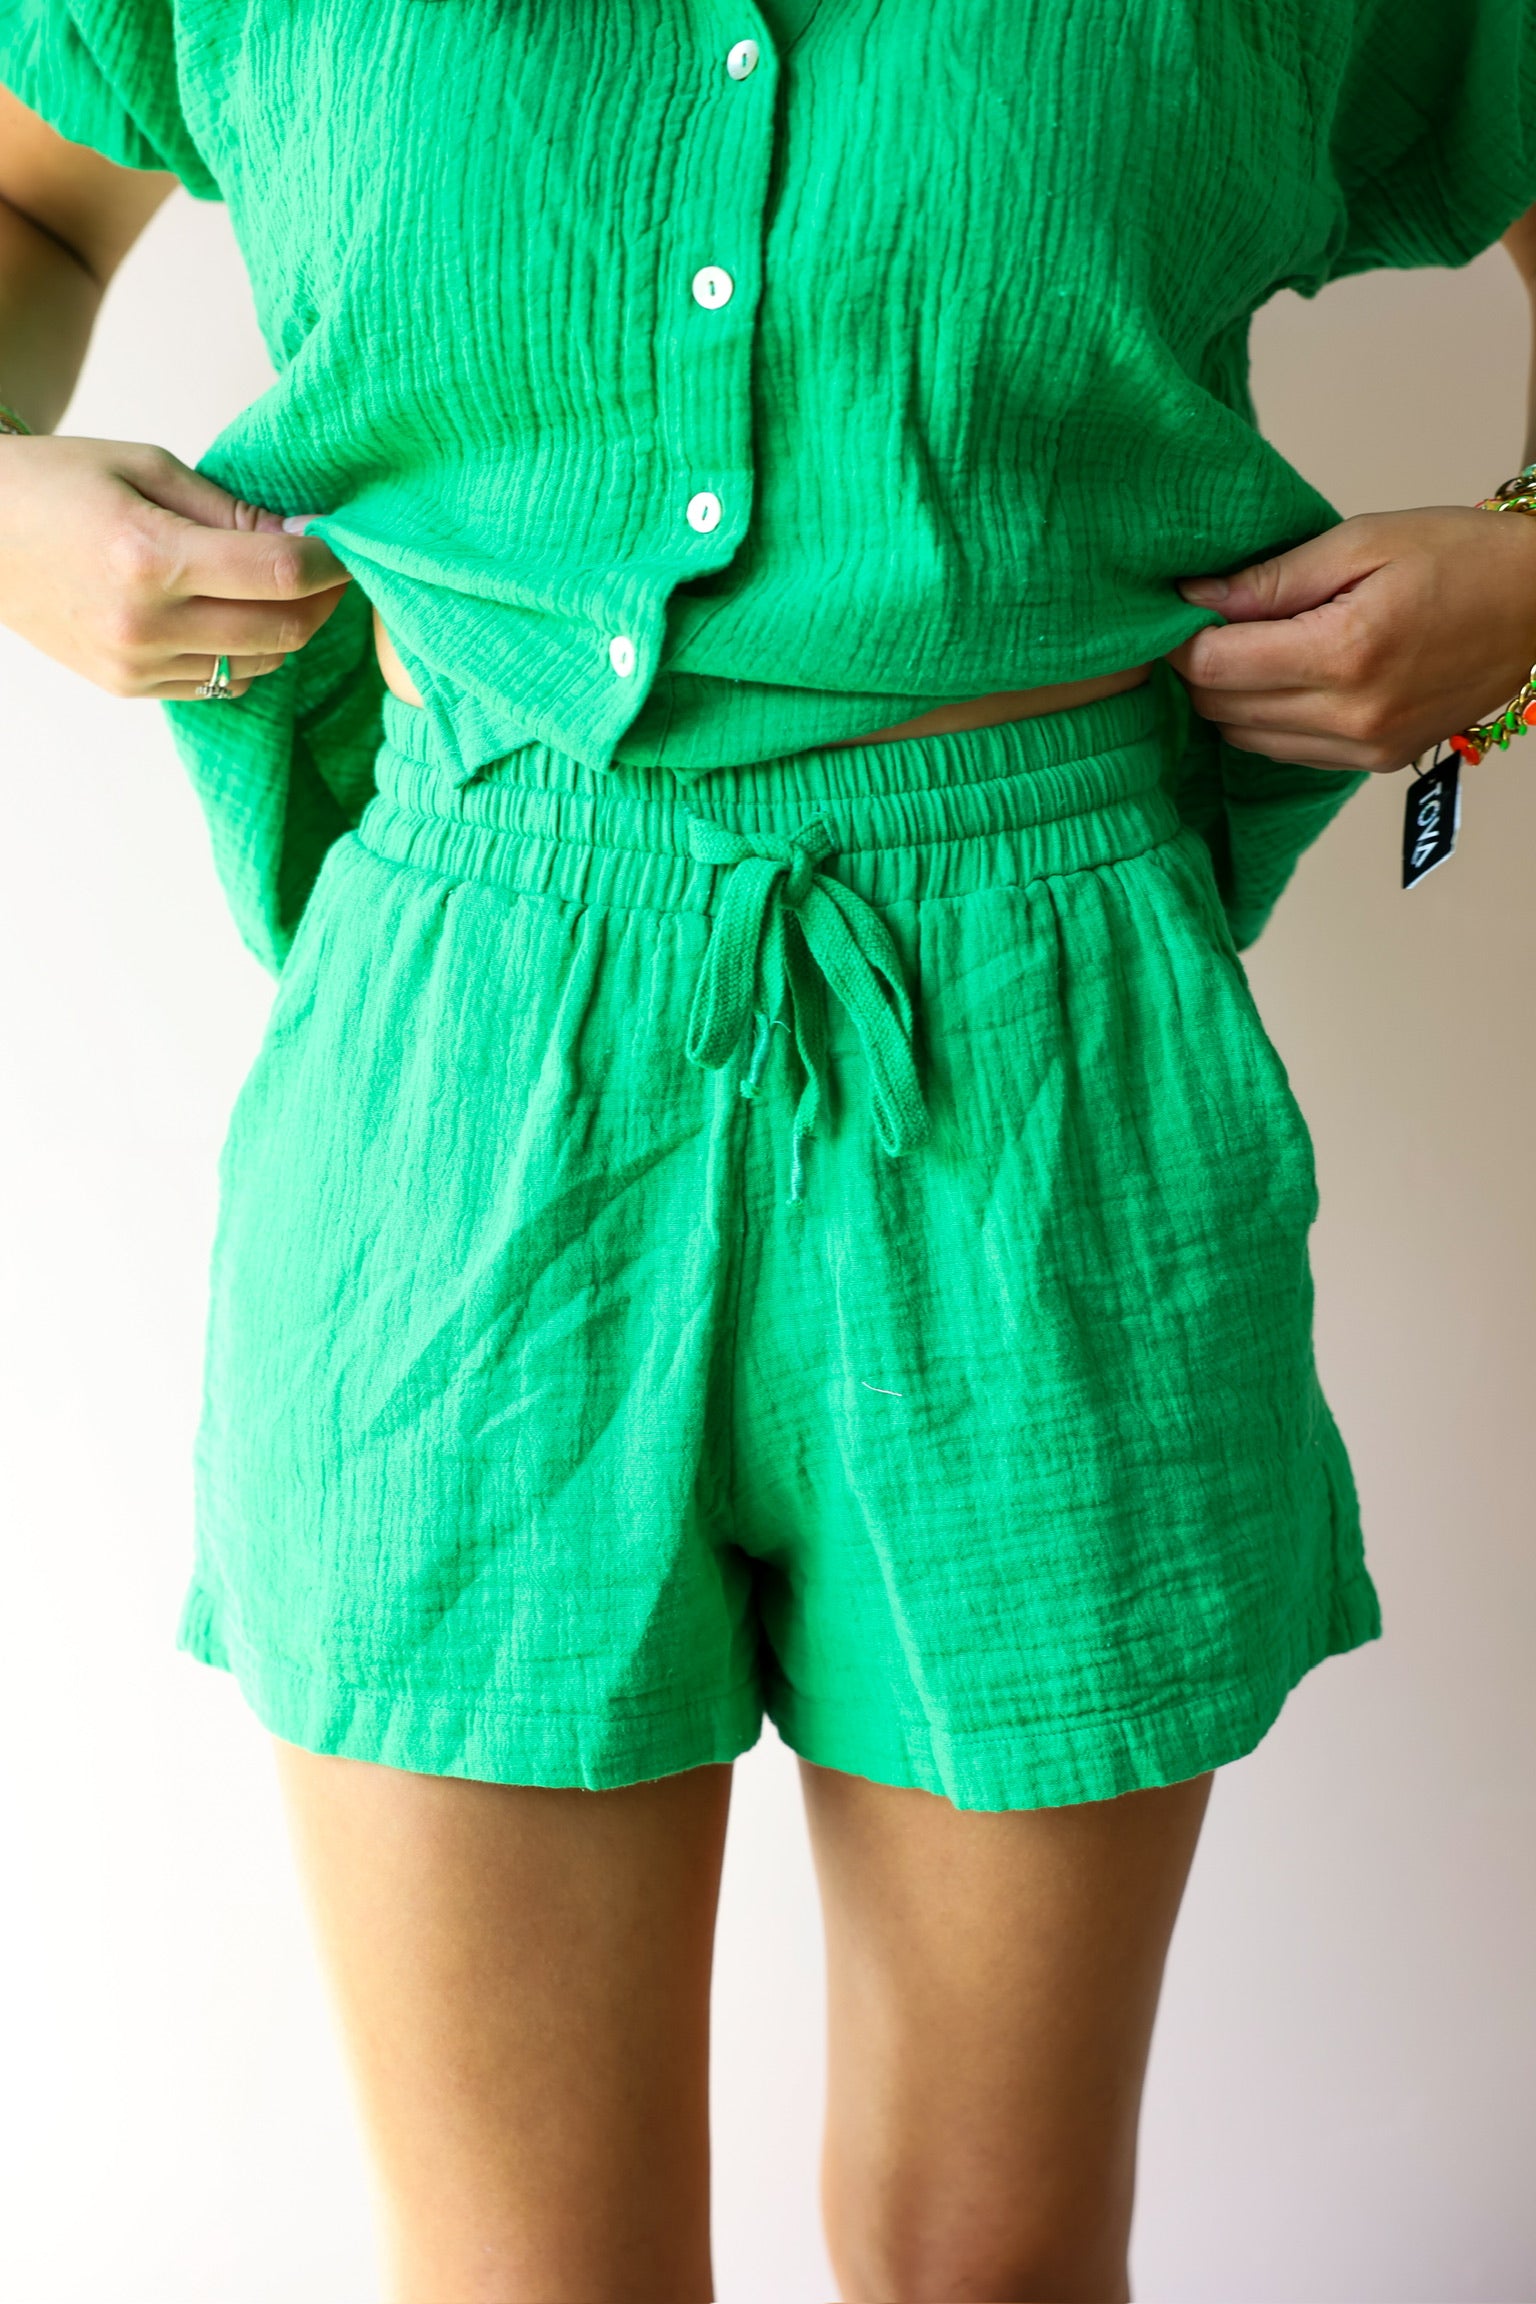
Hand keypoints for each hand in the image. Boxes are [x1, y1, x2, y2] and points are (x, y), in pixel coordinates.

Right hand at [0, 432, 350, 698]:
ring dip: (288, 631)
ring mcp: (137, 665)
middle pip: (281, 632)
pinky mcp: (130, 688)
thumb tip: (304, 533)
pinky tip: (236, 616)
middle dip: (323, 602)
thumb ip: (230, 508)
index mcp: (150, 557)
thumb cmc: (58, 484)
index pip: (279, 575)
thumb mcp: (146, 467)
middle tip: (332, 571)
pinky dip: (246, 654)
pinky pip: (221, 684)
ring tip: (283, 590)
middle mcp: (145, 624)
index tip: (350, 545)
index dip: (331, 562)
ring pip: (259, 666)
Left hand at [1164, 505, 1535, 770]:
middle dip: (1202, 667)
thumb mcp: (1362, 540)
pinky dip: (1267, 718)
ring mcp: (1363, 749)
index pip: (1214, 668)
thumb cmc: (1460, 556)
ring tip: (1254, 645)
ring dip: (1232, 697)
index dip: (1181, 639)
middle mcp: (1351, 716)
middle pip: (1221, 709)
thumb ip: (1273, 578)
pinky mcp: (1373, 762)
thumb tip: (1194, 598)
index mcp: (1344, 654)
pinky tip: (1287, 676)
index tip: (1182, 608)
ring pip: (1245, 739)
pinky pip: (1285, 752)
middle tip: (1215, 620)